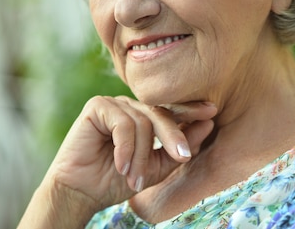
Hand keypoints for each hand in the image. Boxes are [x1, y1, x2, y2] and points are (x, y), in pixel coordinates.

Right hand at [21, 96, 216, 226]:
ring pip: (143, 122)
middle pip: (161, 114)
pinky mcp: (98, 106)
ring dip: (140, 156)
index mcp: (144, 117)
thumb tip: (208, 125)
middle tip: (183, 156)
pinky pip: (123, 123)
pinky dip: (125, 148)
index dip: (191, 111)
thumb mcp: (154, 168)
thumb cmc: (115, 180)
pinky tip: (120, 166)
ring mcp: (114, 104)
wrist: (81, 191)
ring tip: (134, 179)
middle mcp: (130, 107)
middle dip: (173, 136)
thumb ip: (178, 150)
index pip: (171, 110)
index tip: (212, 113)